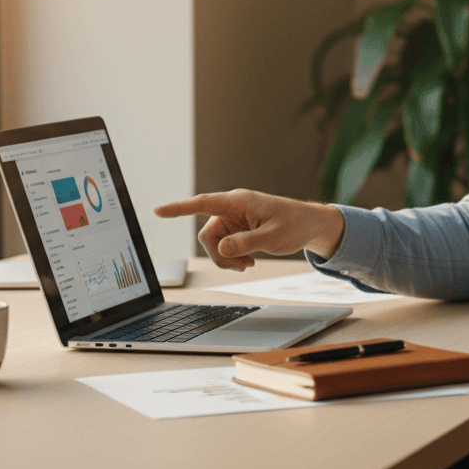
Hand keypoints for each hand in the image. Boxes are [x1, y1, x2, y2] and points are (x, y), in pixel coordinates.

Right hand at [154, 190, 344, 270]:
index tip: (159, 211)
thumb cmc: (295, 224)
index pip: (203, 203)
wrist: (309, 225)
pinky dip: (233, 257)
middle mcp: (232, 208)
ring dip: (227, 258)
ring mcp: (234, 219)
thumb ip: (246, 243)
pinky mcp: (237, 229)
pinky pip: (223, 246)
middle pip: (207, 234)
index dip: (180, 208)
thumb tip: (222, 249)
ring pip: (214, 243)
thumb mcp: (273, 237)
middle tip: (242, 266)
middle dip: (219, 254)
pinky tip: (249, 261)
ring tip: (249, 264)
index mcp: (239, 201)